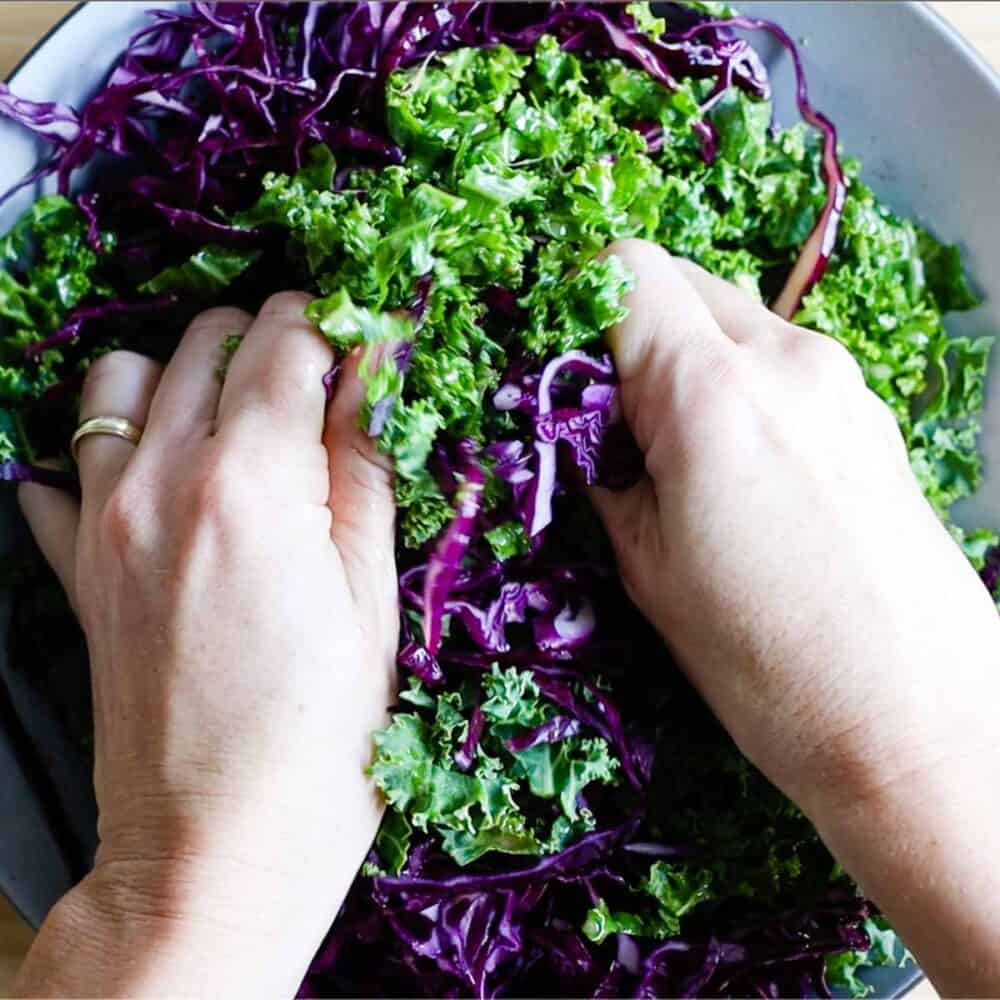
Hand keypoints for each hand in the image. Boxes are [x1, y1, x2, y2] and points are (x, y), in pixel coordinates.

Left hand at [15, 293, 396, 996]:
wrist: (217, 844)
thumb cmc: (321, 735)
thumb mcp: (371, 592)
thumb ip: (364, 464)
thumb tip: (375, 372)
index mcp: (250, 482)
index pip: (287, 339)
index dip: (340, 328)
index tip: (369, 349)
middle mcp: (161, 480)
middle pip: (208, 340)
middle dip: (272, 343)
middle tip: (320, 391)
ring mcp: (105, 520)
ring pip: (122, 377)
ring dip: (184, 376)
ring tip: (237, 423)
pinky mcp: (77, 566)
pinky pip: (64, 465)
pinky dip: (110, 446)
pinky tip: (163, 480)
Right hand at [591, 239, 999, 993]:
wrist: (916, 725)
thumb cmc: (767, 664)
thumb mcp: (647, 568)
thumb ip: (605, 472)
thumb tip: (578, 426)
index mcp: (712, 393)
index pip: (625, 270)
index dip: (573, 303)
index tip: (555, 364)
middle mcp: (787, 360)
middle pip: (683, 281)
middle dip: (628, 329)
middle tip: (604, 416)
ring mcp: (839, 384)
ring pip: (734, 321)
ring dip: (684, 359)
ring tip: (668, 452)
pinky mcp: (868, 416)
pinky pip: (779, 365)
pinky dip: (735, 386)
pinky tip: (730, 468)